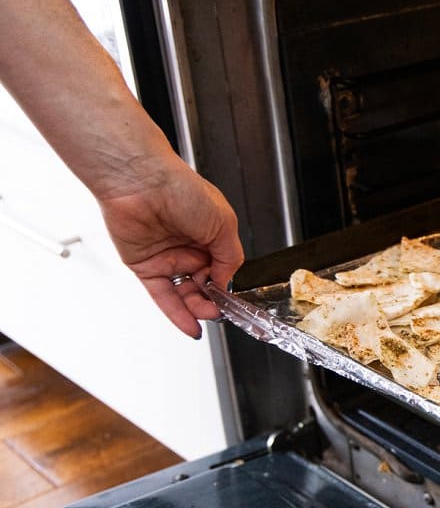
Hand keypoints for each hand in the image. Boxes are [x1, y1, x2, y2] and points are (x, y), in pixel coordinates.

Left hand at [98, 155, 243, 338]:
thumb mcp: (223, 224)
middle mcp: (188, 247)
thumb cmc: (180, 189)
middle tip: (218, 310)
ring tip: (206, 316)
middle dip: (212, 301)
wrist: (140, 182)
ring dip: (196, 309)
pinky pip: (163, 296)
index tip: (231, 301)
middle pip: (204, 285)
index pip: (222, 270)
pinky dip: (176, 313)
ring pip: (184, 293)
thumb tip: (225, 282)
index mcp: (209, 235)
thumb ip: (229, 258)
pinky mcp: (145, 266)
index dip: (226, 287)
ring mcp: (166, 258)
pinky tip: (190, 325)